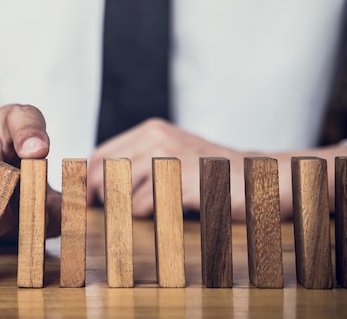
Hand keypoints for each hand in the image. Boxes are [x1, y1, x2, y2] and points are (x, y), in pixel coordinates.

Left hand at [86, 118, 341, 220]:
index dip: (88, 181)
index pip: (99, 155)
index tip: (87, 201)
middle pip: (103, 175)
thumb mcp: (170, 155)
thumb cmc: (209, 173)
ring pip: (120, 194)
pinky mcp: (182, 182)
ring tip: (156, 209)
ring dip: (130, 211)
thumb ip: (136, 162)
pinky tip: (171, 211)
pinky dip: (151, 217)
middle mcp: (156, 138)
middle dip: (103, 199)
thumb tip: (93, 185)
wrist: (259, 177)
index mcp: (150, 130)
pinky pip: (144, 208)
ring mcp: (170, 158)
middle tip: (117, 213)